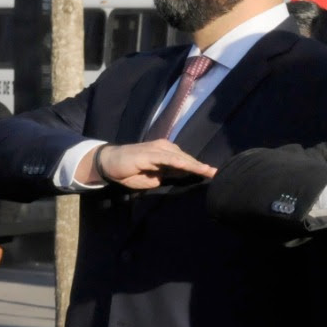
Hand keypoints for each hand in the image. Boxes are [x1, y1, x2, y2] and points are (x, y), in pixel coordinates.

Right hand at [80, 140, 216, 188]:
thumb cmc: (129, 171)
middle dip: (202, 167)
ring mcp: (158, 149)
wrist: (108, 163)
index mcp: (166, 154)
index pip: (186, 162)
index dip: (199, 168)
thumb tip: (177, 176)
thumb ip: (165, 175)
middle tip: (218, 173)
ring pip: (182, 158)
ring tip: (210, 172)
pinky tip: (192, 168)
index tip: (214, 174)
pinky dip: (183, 163)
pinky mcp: (150, 153)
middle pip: (187, 158)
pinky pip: (170, 159)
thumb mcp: (151, 178)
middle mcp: (164, 148)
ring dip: (196, 165)